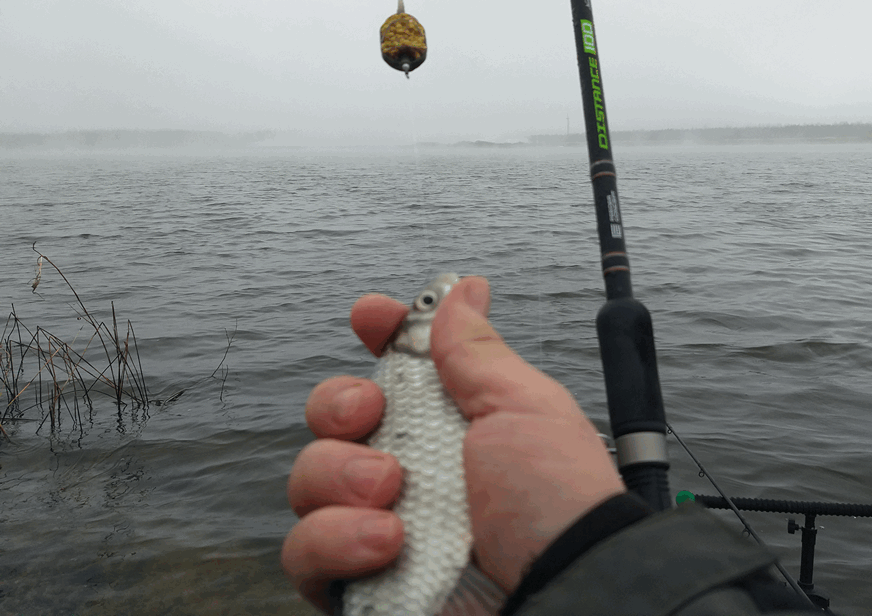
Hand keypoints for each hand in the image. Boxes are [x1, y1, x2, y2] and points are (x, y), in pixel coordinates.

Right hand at [282, 277, 624, 612]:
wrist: (564, 593)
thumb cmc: (558, 501)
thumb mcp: (523, 409)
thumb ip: (477, 351)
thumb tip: (464, 289)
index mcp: (451, 422)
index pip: (396, 367)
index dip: (379, 335)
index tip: (370, 314)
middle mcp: (410, 469)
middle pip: (333, 417)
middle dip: (339, 404)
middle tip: (373, 415)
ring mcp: (378, 524)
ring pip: (308, 478)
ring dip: (341, 478)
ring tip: (393, 495)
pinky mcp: (359, 580)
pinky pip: (304, 551)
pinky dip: (334, 542)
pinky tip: (386, 545)